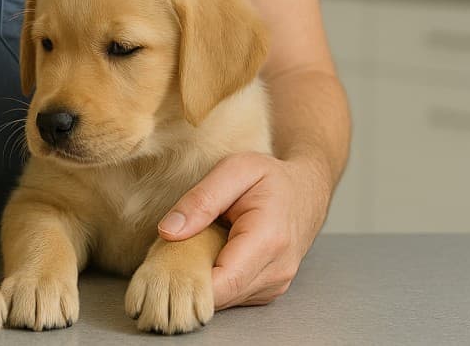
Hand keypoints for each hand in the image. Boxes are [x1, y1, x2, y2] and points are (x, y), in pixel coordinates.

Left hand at [156, 152, 330, 308]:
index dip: (189, 283)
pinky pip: (234, 295)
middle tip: (167, 255)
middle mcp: (277, 270)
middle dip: (189, 282)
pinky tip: (208, 257)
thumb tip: (168, 232)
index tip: (163, 268)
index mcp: (268, 240)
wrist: (306, 190)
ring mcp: (276, 284)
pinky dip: (215, 281)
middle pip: (221, 297)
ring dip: (202, 282)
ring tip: (190, 251)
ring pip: (226, 300)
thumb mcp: (234, 170)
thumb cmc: (269, 177)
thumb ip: (200, 200)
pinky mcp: (269, 289)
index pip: (223, 283)